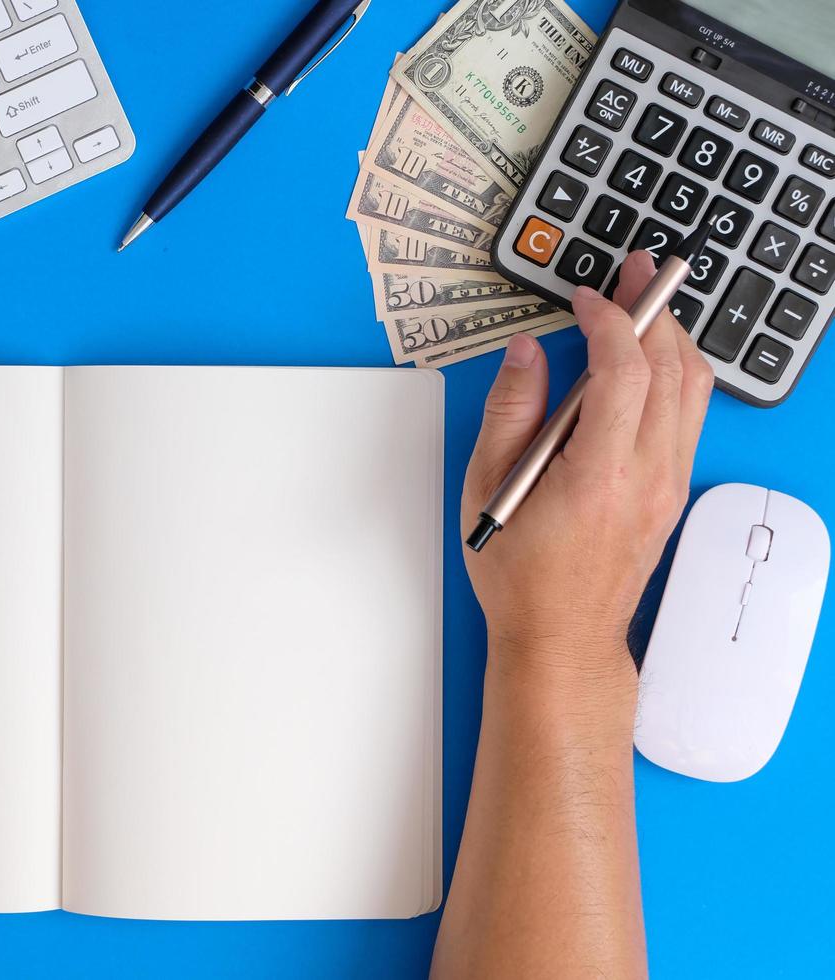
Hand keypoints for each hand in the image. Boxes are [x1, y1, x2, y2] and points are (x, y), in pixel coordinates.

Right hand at [462, 250, 713, 692]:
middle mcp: (648, 477)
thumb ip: (510, 413)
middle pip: (673, 370)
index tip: (586, 298)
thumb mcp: (488, 489)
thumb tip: (527, 356)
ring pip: (694, 391)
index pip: (623, 373)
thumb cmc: (521, 576)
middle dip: (655, 309)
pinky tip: (652, 360)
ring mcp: (669, 485)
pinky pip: (688, 417)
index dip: (608, 321)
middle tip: (639, 270)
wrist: (561, 638)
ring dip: (674, 337)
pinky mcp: (672, 492)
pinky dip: (676, 374)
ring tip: (651, 302)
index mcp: (600, 474)